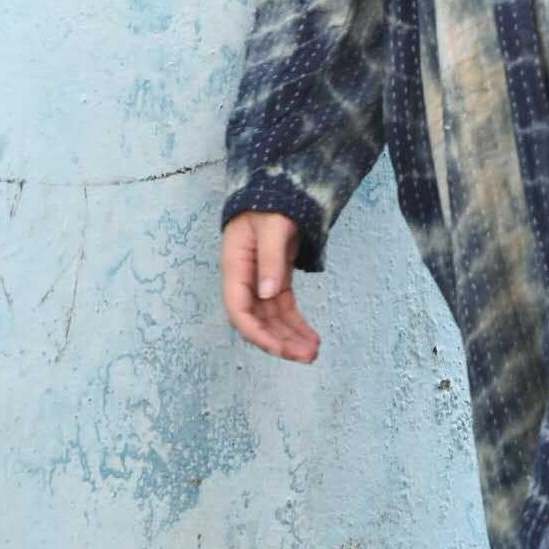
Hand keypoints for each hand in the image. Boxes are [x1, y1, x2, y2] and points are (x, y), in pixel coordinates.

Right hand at [220, 210, 320, 361]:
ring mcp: (259, 282)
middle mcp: (244, 279)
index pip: (238, 309)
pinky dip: (297, 325)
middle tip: (306, 356)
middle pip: (257, 320)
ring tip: (313, 352)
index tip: (278, 348)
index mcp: (235, 266)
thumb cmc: (270, 205)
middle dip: (279, 342)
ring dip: (290, 338)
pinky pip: (284, 310)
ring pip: (272, 319)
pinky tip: (311, 338)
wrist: (276, 191)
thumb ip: (271, 258)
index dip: (256, 332)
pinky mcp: (275, 281)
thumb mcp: (273, 226)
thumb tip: (268, 293)